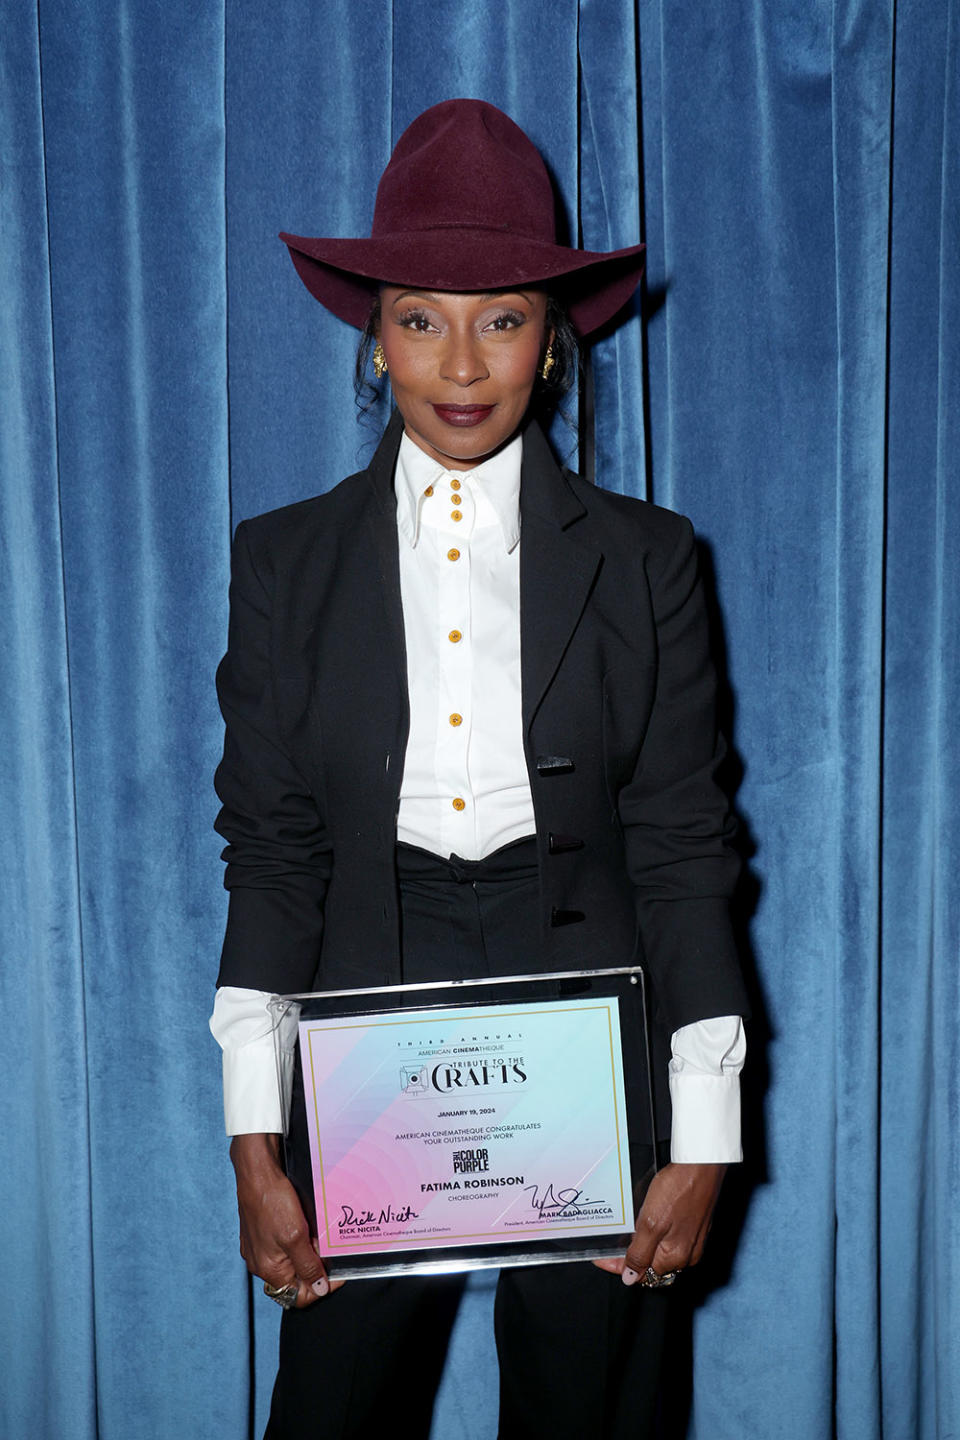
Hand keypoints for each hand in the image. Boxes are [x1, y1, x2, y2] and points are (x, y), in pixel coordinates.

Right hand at [230, 1133, 344, 1307]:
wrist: (256, 1171)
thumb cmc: (271, 1200)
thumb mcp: (295, 1236)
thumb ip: (308, 1266)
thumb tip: (320, 1289)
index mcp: (268, 1269)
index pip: (299, 1296)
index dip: (322, 1287)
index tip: (339, 1273)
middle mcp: (260, 1262)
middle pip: (295, 1279)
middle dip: (315, 1267)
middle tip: (329, 1250)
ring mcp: (259, 1247)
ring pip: (291, 1260)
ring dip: (308, 1252)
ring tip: (319, 1235)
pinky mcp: (261, 1232)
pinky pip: (284, 1245)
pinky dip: (299, 1240)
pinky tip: (306, 1225)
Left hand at [593, 1162, 725, 1284]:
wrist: (701, 1164)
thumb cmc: (679, 1189)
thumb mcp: (650, 1223)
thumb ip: (639, 1253)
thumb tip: (630, 1279)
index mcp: (674, 1257)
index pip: (640, 1274)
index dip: (617, 1267)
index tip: (600, 1259)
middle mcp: (686, 1255)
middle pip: (652, 1266)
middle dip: (631, 1258)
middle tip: (611, 1245)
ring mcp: (693, 1242)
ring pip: (661, 1253)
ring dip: (643, 1246)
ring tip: (627, 1232)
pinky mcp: (695, 1228)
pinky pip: (671, 1240)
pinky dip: (656, 1236)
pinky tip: (647, 1221)